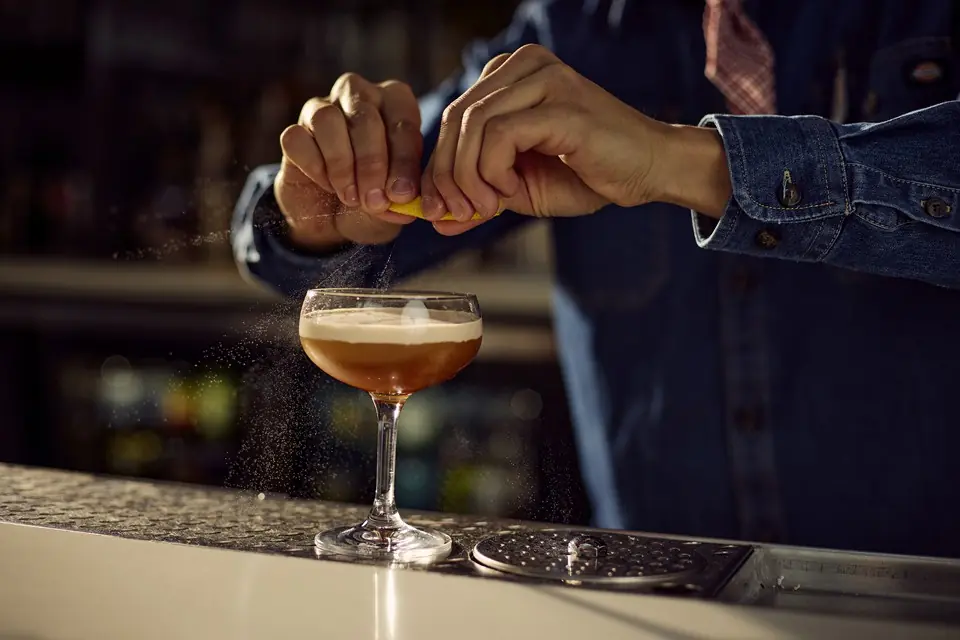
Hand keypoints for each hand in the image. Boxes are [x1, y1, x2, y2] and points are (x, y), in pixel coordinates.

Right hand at [275, 74, 422, 248]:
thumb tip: (403, 194)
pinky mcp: (294, 132)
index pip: (403, 122)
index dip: (404, 161)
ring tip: (350, 196)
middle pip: (364, 117)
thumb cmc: (374, 199)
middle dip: (371, 165)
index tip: (401, 194)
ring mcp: (321, 109)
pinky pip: (297, 138)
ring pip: (327, 120)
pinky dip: (314, 167)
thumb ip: (403, 196)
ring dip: (341, 165)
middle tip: (374, 201)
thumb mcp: (397, 203)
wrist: (333, 222)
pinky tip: (326, 185)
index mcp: (395, 102)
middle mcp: (358, 95)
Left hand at [423, 45, 730, 235]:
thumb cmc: (589, 175)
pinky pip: (500, 135)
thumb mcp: (519, 189)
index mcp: (511, 75)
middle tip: (457, 213)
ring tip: (488, 205)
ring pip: (473, 125)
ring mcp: (545, 78)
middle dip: (447, 175)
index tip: (440, 209)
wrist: (649, 171)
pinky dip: (493, 172)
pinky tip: (511, 190)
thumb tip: (434, 219)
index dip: (437, 166)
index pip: (453, 116)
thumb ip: (477, 197)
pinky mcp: (561, 103)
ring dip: (469, 177)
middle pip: (456, 118)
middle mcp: (525, 65)